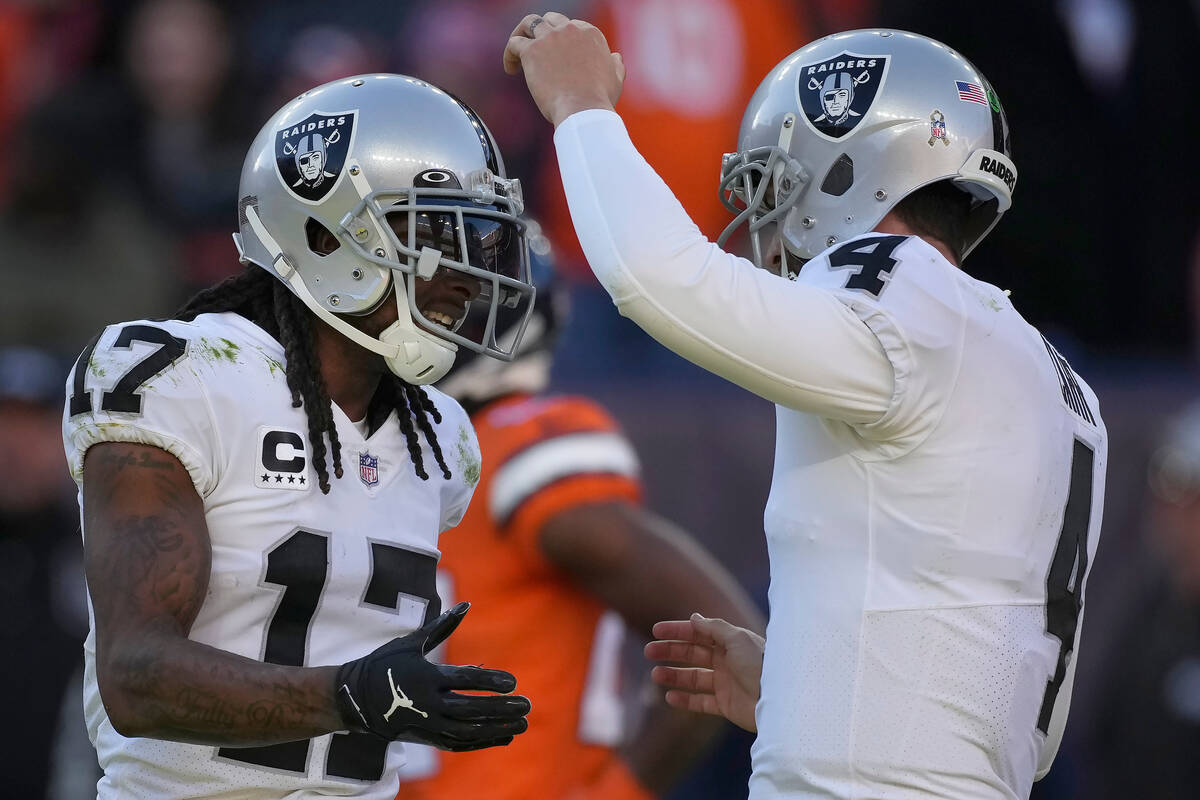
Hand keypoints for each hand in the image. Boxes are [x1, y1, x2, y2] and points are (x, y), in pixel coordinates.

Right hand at [335, 602, 529, 749]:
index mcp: (425, 677)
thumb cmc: (384, 664)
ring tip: (523, 725)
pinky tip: (503, 736)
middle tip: (527, 705)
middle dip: (501, 709)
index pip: (464, 681)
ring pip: (467, 730)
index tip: (513, 683)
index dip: (490, 682)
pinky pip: (458, 743)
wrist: (353, 699)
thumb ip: (442, 626)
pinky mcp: (425, 737)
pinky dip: (482, 741)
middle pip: (470, 709)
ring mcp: (426, 723)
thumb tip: (466, 604)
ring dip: (497, 728)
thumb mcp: (411, 642)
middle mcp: (427, 703)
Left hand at [503, 11, 625, 125]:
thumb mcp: (616, 79)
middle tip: (537, 51)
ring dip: (522, 33)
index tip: (559, 59)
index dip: (563, 41)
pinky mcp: (532, 51)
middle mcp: (570, 29)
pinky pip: (514, 43)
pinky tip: (511, 68)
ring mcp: (550, 38)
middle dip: (543, 32)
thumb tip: (615, 57)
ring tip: (518, 52)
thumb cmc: (599, 99)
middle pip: (551, 19)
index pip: (572, 26)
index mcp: (590, 33)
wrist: (583, 109)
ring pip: (529, 23)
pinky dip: (509, 54)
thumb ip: (615, 64)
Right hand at [644, 613, 764, 732]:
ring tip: (655, 675)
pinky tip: (670, 696)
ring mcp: (726, 683)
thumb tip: (693, 617)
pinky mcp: (727, 705)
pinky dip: (685, 700)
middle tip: (648, 651)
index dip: (677, 631)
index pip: (699, 633)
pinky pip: (701, 702)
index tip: (656, 631)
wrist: (780, 701)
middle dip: (671, 651)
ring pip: (694, 677)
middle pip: (693, 654)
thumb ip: (714, 628)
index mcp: (730, 642)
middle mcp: (727, 661)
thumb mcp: (737, 639)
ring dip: (674, 675)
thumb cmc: (761, 666)